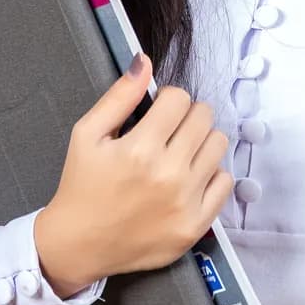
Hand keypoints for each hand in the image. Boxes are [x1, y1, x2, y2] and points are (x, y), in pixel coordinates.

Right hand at [35, 54, 232, 296]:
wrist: (79, 244)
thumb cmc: (82, 185)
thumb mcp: (87, 134)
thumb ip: (119, 96)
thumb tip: (145, 61)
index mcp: (140, 148)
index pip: (180, 99)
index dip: (168, 100)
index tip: (157, 114)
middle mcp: (168, 174)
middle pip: (204, 118)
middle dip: (187, 117)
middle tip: (169, 132)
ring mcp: (186, 202)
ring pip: (218, 145)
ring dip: (201, 142)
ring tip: (180, 153)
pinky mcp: (196, 225)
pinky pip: (225, 182)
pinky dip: (211, 174)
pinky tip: (189, 178)